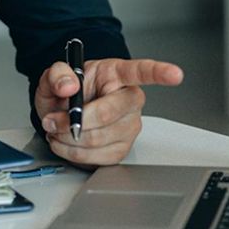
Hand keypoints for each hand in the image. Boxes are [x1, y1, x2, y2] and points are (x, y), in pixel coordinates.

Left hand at [34, 57, 183, 165]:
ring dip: (68, 139)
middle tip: (53, 120)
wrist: (62, 113)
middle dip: (74, 121)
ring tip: (57, 129)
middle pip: (108, 114)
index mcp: (117, 74)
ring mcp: (129, 126)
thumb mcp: (55, 75)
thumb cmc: (67, 92)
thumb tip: (68, 86)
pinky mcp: (122, 148)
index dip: (160, 73)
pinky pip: (96, 156)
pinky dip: (72, 152)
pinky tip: (66, 142)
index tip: (174, 74)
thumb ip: (57, 74)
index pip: (142, 71)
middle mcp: (129, 100)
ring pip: (98, 139)